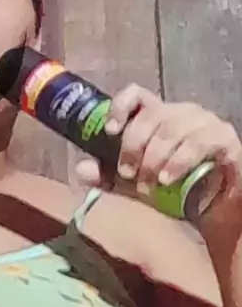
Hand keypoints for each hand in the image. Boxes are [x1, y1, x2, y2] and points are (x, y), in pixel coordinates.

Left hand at [76, 84, 241, 214]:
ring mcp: (206, 122)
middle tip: (127, 174)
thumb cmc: (175, 193)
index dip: (120, 106)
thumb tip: (82, 168)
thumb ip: (108, 177)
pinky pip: (199, 142)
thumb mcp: (135, 186)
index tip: (110, 131)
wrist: (215, 212)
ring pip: (172, 127)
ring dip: (154, 157)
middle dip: (134, 145)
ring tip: (148, 185)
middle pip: (151, 114)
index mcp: (160, 116)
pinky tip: (167, 179)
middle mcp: (182, 113)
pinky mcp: (224, 138)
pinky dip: (178, 161)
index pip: (137, 95)